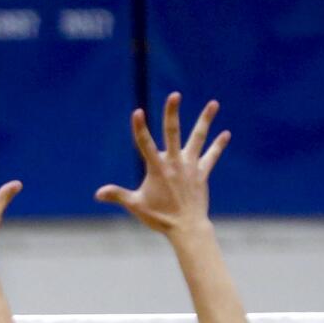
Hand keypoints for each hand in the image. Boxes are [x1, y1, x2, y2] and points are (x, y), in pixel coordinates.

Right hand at [95, 92, 229, 236]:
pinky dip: (218, 145)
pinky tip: (225, 133)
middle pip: (173, 133)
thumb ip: (117, 195)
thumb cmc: (159, 218)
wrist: (186, 227)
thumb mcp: (135, 205)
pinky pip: (212, 156)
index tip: (138, 112)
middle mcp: (174, 163)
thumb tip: (98, 193)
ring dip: (205, 120)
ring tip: (214, 103)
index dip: (140, 128)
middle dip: (172, 113)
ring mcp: (190, 166)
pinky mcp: (202, 173)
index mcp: (157, 169)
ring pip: (198, 138)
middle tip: (175, 95)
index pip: (145, 144)